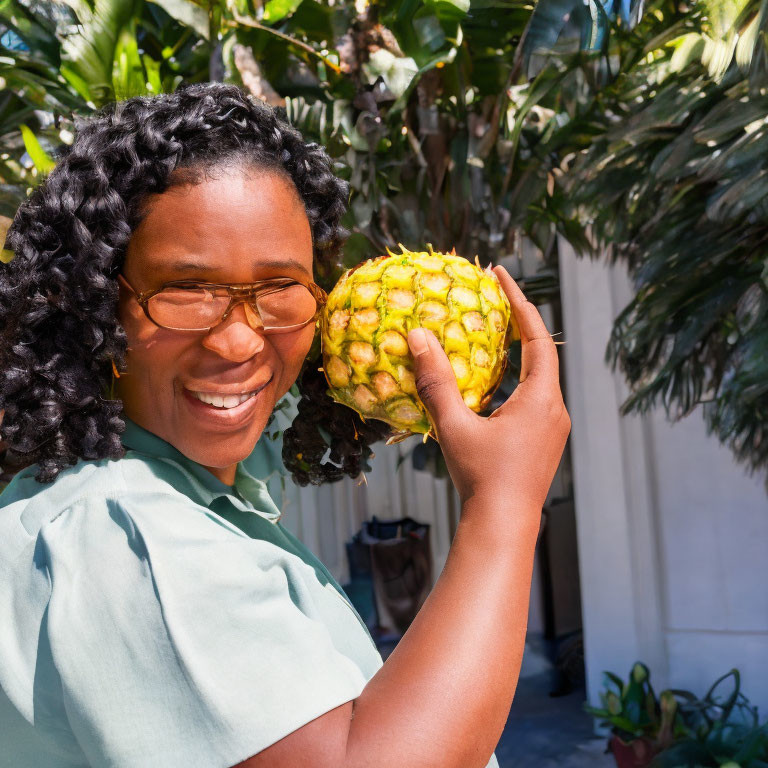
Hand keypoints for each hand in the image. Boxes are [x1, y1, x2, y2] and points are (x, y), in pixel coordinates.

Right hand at [406, 266, 569, 511]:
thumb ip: (436, 382)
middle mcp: (555, 410)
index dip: (519, 301)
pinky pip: (532, 398)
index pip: (536, 336)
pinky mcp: (543, 442)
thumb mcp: (455, 427)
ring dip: (515, 354)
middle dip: (517, 323)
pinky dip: (514, 380)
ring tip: (488, 335)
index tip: (500, 273)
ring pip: (537, 378)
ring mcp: (552, 428)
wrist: (503, 527)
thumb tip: (418, 337)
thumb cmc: (482, 478)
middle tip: (492, 298)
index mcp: (542, 400)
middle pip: (540, 353)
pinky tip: (489, 386)